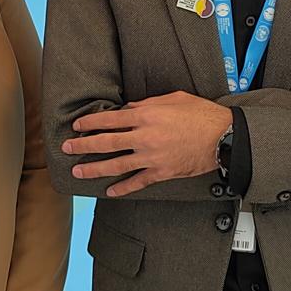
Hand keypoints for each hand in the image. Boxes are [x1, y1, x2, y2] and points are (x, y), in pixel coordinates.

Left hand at [63, 92, 230, 197]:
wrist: (223, 137)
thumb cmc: (201, 114)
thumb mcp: (173, 98)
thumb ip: (147, 104)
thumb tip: (128, 111)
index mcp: (146, 115)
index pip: (109, 119)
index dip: (90, 122)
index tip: (77, 125)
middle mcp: (144, 137)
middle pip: (106, 142)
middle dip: (83, 146)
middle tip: (66, 148)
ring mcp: (151, 157)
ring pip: (116, 165)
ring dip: (94, 169)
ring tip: (78, 171)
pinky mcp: (161, 172)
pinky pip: (137, 182)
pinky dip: (123, 188)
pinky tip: (110, 191)